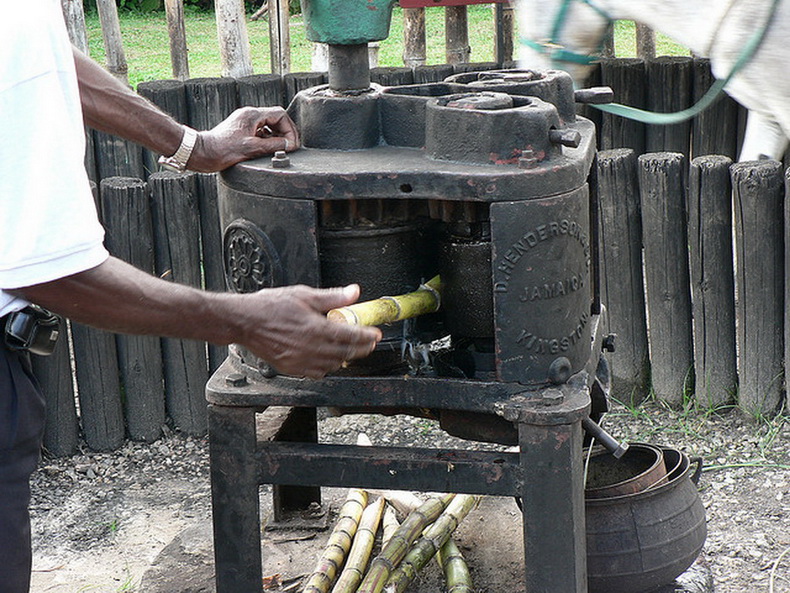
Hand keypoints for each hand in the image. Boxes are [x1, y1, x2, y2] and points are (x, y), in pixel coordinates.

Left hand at [188, 106, 300, 171]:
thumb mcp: (251, 148)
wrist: (201, 153)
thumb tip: (290, 145)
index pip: (280, 115)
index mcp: (252, 115)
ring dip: (277, 138)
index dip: (290, 129)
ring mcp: (244, 123)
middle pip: (276, 119)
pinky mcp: (241, 132)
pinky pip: (260, 133)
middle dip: (285, 133)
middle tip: (290, 147)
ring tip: (280, 150)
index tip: (292, 144)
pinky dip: (268, 141)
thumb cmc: (221, 150)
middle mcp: (249, 116)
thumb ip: (273, 145)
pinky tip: (267, 151)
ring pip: (269, 127)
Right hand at [237, 284, 381, 378]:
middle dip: (361, 349)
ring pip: (332, 365)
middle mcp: (311, 348)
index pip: (351, 336)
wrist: (244, 321)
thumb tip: (354, 292)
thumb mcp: (304, 295)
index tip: (376, 334)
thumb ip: (332, 297)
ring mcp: (301, 361)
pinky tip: (328, 360)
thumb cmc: (270, 306)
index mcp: (316, 328)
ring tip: (350, 350)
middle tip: (369, 344)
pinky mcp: (291, 368)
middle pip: (345, 353)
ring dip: (344, 358)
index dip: (366, 336)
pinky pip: (316, 373)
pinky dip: (326, 367)